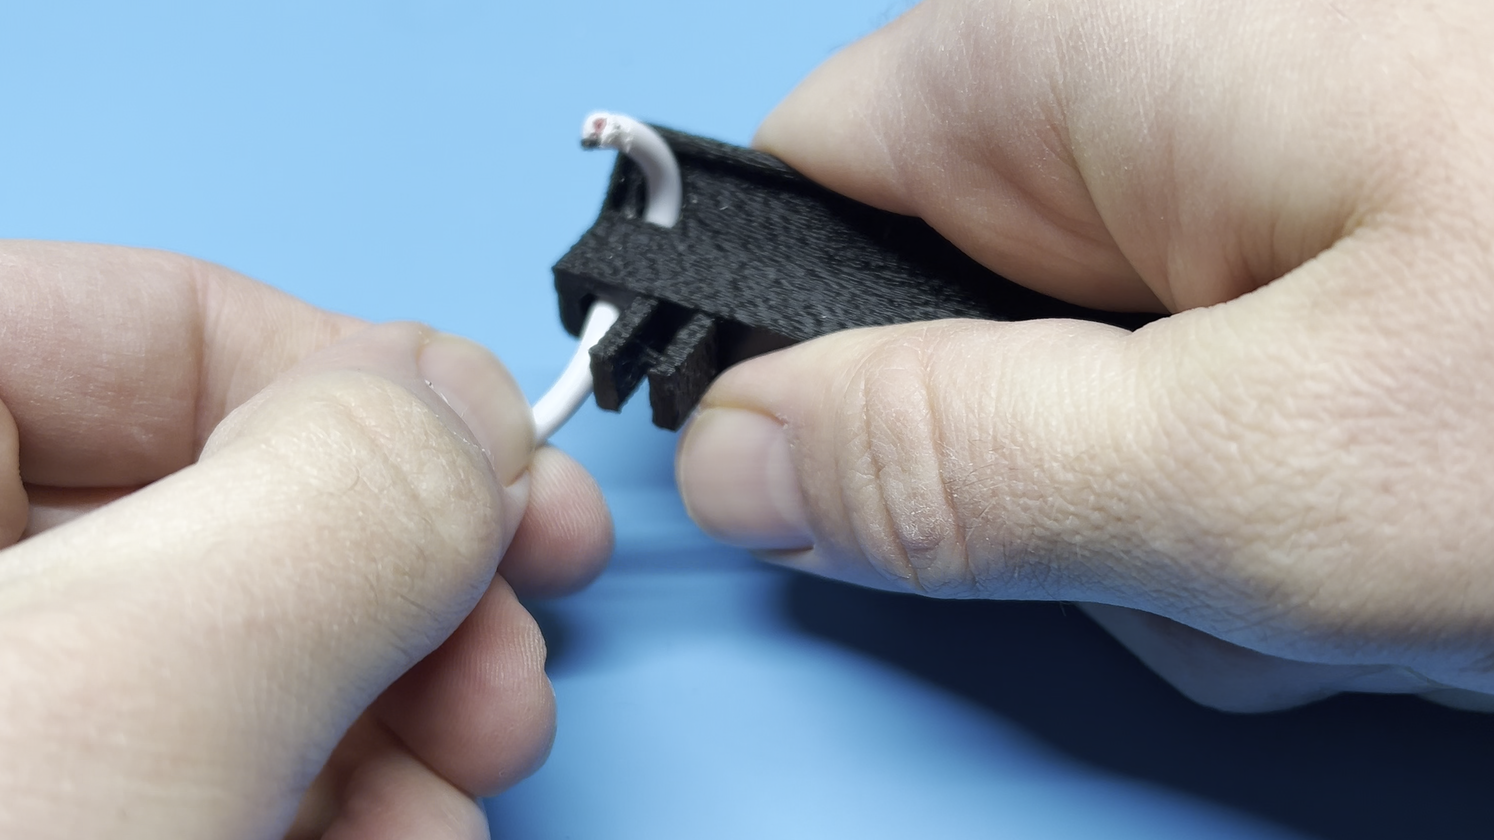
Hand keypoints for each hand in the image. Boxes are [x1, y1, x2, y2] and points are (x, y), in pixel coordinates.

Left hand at [0, 242, 611, 837]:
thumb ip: (335, 501)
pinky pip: (216, 765)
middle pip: (233, 496)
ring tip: (473, 758)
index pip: (153, 319)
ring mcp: (7, 706)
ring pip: (251, 645)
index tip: (505, 468)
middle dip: (415, 577)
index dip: (366, 380)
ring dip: (410, 701)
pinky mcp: (58, 807)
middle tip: (512, 630)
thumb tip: (459, 402)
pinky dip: (342, 795)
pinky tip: (399, 832)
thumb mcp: (145, 680)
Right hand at [676, 0, 1493, 711]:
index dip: (775, 356)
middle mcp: (1158, 100)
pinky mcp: (1331, 267)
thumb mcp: (1262, 461)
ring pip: (1088, 412)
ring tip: (1353, 542)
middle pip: (950, 337)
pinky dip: (1281, 510)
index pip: (799, 179)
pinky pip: (1207, 419)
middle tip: (1210, 544)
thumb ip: (958, 464)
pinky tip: (1394, 525)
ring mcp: (1253, 193)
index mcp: (1087, 53)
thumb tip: (738, 458)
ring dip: (1194, 530)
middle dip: (1053, 493)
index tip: (833, 501)